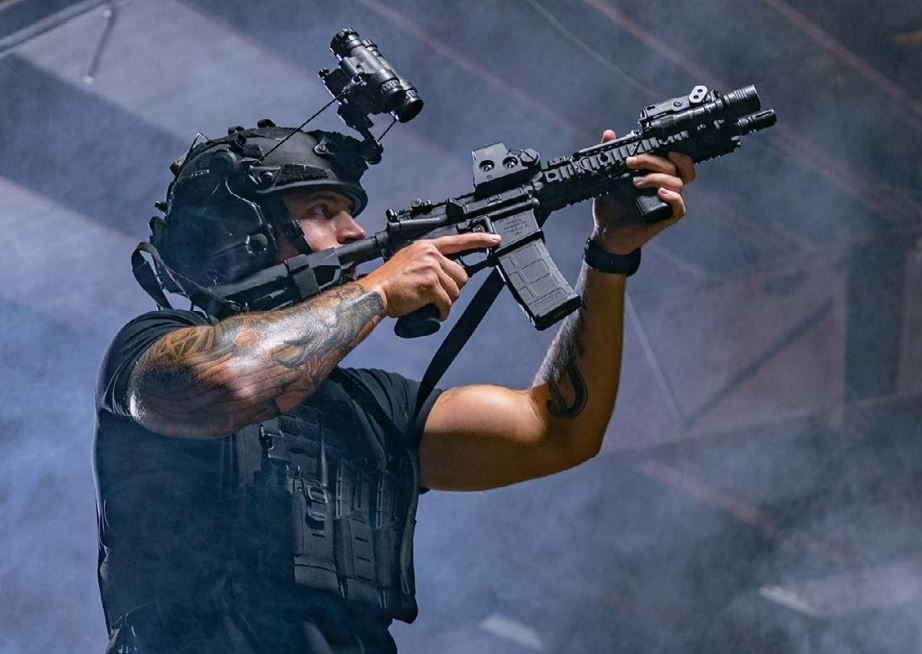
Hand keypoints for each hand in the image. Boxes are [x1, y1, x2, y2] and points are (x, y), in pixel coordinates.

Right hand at [363, 232, 501, 319]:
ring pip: (456, 291)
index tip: (494, 240)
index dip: (479, 240)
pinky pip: (447, 303)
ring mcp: (431, 267)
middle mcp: (430, 253)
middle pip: (461, 274)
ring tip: (429, 303)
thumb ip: (430, 262)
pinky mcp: (430, 283)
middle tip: (437, 295)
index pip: (458, 240)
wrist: (375, 293)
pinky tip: (432, 312)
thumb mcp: (410, 261)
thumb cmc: (389, 282)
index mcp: (426, 246)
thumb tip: (448, 275)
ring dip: (446, 302)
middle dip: (453, 289)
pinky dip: (441, 312)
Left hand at [591, 129, 695, 254]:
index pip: (673, 157)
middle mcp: (665, 185)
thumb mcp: (607, 178)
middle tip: (631, 162)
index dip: (671, 149)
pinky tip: (660, 193)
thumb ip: (611, 156)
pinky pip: (679, 207)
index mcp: (656, 174)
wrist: (606, 232)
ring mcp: (667, 201)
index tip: (653, 144)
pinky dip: (673, 198)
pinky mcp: (666, 217)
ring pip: (678, 182)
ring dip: (657, 177)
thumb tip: (608, 134)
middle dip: (653, 160)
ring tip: (635, 182)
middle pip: (675, 166)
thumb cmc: (610, 205)